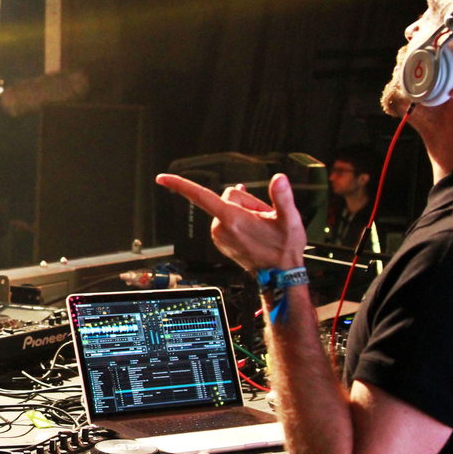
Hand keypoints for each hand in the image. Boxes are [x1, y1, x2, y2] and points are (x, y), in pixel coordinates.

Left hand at [155, 173, 305, 272]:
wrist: (280, 275)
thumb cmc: (284, 249)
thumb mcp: (290, 220)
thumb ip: (282, 197)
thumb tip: (279, 179)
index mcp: (232, 219)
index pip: (201, 196)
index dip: (180, 185)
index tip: (162, 179)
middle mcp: (221, 228)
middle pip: (229, 197)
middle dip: (247, 202)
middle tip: (264, 218)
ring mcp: (220, 236)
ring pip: (228, 209)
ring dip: (244, 213)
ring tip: (260, 227)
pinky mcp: (221, 241)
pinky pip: (227, 220)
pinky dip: (240, 221)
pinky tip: (253, 231)